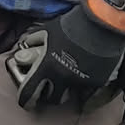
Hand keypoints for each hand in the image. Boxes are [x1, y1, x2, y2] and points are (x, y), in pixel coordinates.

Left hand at [6, 0, 124, 110]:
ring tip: (65, 82)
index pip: (29, 92)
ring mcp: (81, 82)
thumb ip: (34, 44)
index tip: (26, 102)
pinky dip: (82, 86)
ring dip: (65, 92)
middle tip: (48, 90)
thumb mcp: (46, 32)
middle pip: (52, 99)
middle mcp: (63, 78)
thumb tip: (22, 51)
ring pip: (70, 97)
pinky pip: (87, 92)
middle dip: (48, 96)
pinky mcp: (97, 82)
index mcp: (46, 67)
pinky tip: (81, 75)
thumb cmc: (72, 24)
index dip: (25, 99)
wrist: (102, 23)